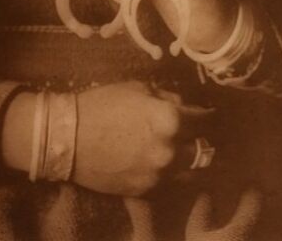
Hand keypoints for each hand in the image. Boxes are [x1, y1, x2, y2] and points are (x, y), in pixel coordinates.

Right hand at [73, 81, 213, 195]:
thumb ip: (166, 97)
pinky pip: (169, 184)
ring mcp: (158, 175)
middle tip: (202, 136)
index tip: (214, 116)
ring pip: (191, 173)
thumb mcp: (137, 89)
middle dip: (204, 142)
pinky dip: (170, 175)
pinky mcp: (145, 191)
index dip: (212, 117)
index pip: (207, 122)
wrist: (67, 137)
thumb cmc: (102, 104)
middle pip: (204, 151)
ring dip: (191, 162)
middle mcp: (171, 151)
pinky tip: (163, 165)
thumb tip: (184, 105)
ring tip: (188, 155)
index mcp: (171, 120)